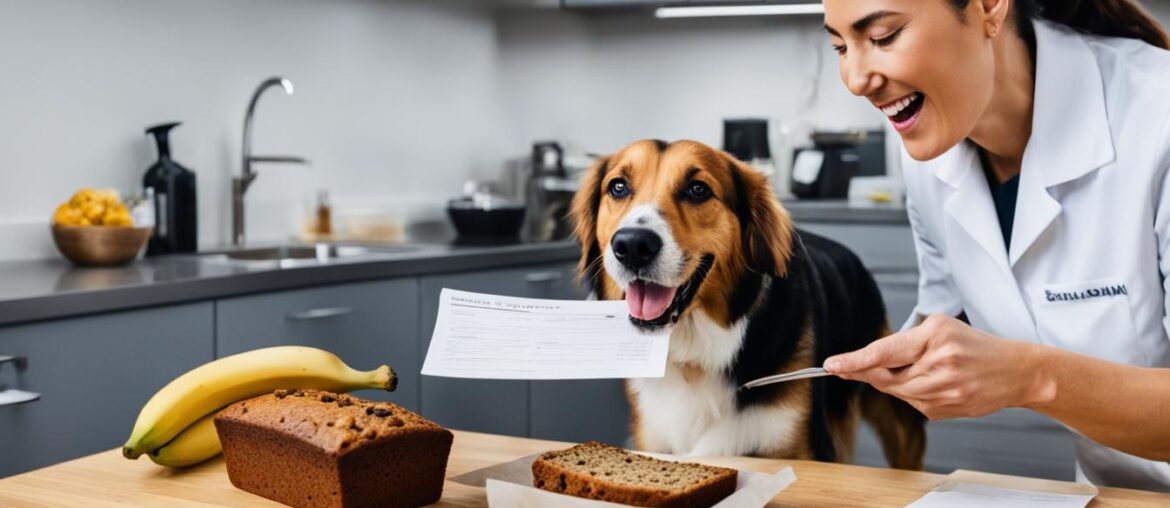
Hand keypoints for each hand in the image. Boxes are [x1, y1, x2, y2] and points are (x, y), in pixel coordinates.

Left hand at [823, 314, 1046, 419]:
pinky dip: (910, 392)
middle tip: (842, 367)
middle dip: (862, 372)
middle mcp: (938, 366)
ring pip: (895, 391)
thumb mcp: (941, 327)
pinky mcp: (943, 411)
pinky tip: (928, 383)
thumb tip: (870, 359)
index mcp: (935, 338)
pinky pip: (911, 402)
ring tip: (912, 369)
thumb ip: (906, 341)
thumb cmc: (976, 345)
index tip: (831, 365)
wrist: (1016, 372)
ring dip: (891, 381)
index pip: (885, 352)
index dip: (855, 360)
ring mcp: (941, 392)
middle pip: (884, 376)